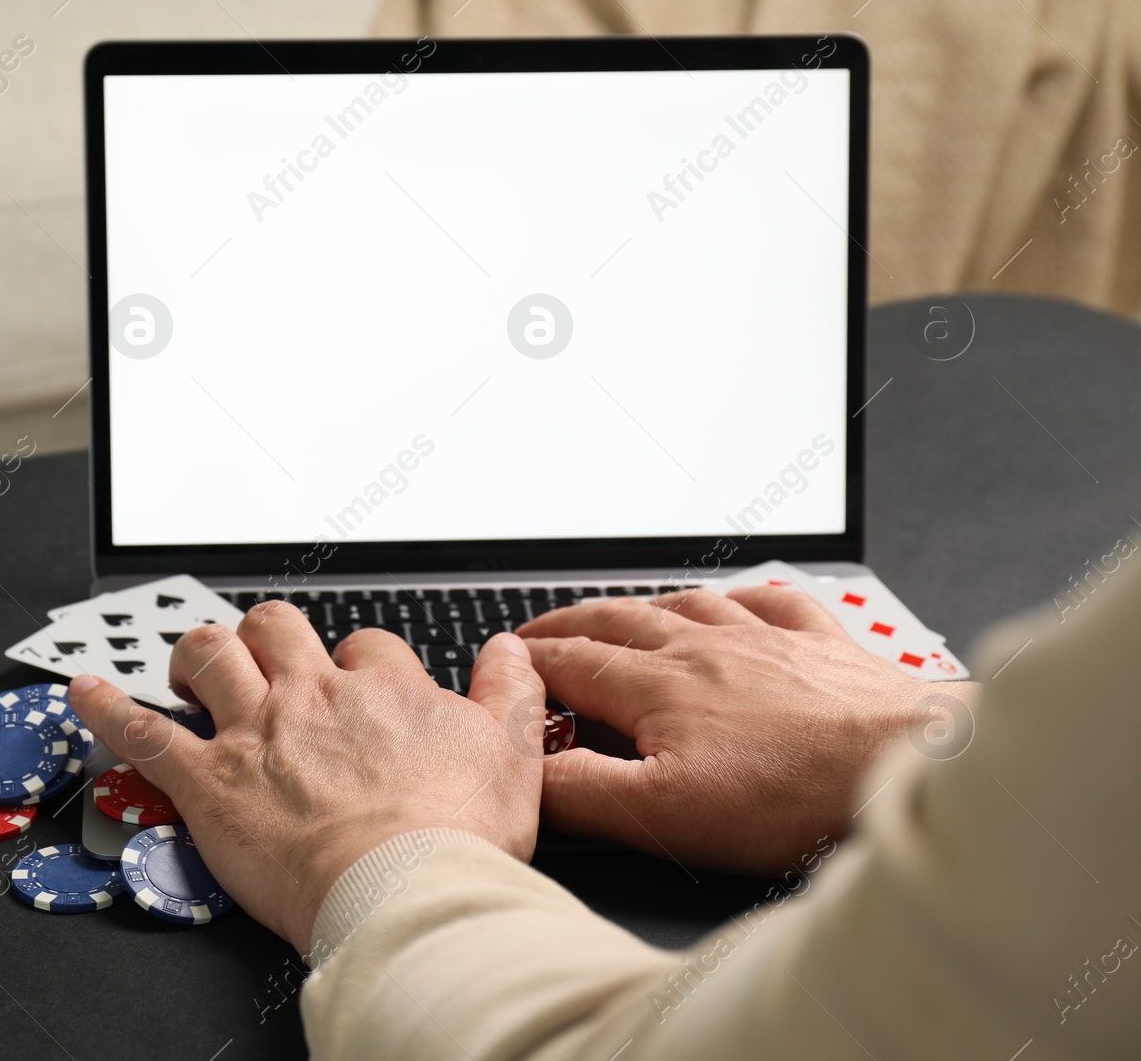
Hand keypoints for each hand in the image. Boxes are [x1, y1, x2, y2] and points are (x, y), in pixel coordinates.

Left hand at [67, 602, 546, 952]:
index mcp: (383, 691)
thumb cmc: (456, 838)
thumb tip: (513, 651)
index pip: (366, 647)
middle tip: (264, 660)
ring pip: (209, 656)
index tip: (358, 687)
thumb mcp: (514, 756)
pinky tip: (83, 691)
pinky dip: (108, 709)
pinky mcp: (210, 783)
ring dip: (197, 655)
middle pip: (276, 630)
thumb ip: (513, 693)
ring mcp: (256, 735)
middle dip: (267, 636)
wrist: (403, 890)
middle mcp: (313, 697)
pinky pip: (145, 732)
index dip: (359, 663)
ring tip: (191, 667)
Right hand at [517, 587, 977, 874]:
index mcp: (660, 684)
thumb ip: (585, 791)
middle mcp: (706, 647)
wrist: (907, 761)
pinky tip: (739, 602)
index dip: (529, 668)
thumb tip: (528, 774)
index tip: (504, 670)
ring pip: (686, 604)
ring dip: (641, 606)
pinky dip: (741, 598)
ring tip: (621, 612)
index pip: (571, 664)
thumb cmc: (795, 793)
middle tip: (540, 634)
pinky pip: (772, 602)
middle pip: (617, 621)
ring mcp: (766, 639)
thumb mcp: (665, 812)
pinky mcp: (823, 645)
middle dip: (569, 626)